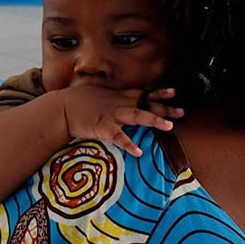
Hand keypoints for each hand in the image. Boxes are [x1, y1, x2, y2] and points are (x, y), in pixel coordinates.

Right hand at [60, 86, 183, 156]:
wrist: (62, 108)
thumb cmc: (79, 100)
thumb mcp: (99, 93)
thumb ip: (113, 95)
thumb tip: (122, 97)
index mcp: (119, 96)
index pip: (143, 93)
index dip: (159, 93)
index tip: (174, 92)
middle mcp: (119, 104)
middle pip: (146, 105)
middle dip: (164, 108)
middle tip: (182, 112)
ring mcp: (112, 115)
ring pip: (137, 116)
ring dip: (154, 120)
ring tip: (169, 126)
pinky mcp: (103, 128)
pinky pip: (119, 137)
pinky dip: (129, 144)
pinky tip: (139, 151)